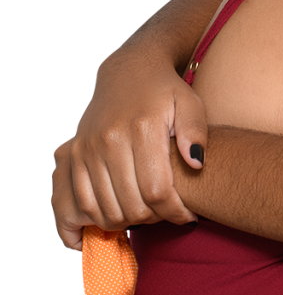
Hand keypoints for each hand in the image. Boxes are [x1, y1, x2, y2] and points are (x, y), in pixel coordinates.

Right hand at [55, 47, 208, 246]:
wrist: (129, 72)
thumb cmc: (166, 91)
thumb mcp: (191, 103)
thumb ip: (197, 132)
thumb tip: (197, 164)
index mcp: (143, 127)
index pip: (157, 189)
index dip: (174, 211)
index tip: (188, 216)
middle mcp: (110, 139)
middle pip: (131, 204)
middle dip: (155, 220)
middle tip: (169, 215)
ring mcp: (87, 148)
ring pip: (105, 208)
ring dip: (128, 223)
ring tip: (150, 216)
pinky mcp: (74, 154)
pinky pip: (81, 202)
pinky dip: (99, 218)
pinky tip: (122, 217)